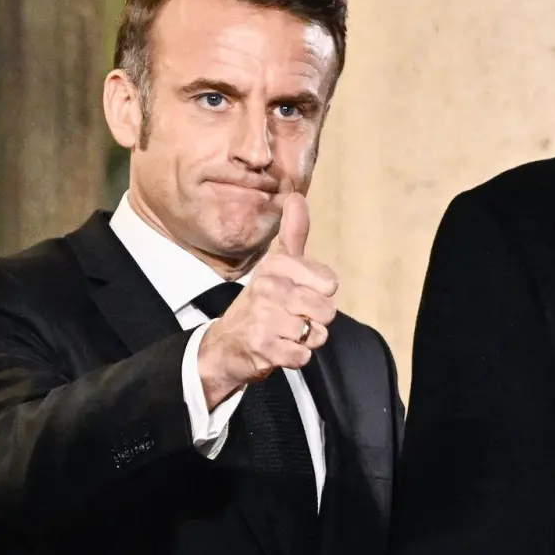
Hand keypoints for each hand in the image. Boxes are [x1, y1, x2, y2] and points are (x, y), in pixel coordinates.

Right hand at [198, 193, 338, 407]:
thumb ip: (292, 234)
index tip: (299, 293)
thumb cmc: (260, 303)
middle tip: (292, 318)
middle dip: (315, 320)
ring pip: (317, 334)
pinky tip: (278, 348)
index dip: (320, 294)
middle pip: (327, 311)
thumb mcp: (275, 266)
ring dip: (306, 340)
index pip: (329, 283)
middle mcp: (268, 289)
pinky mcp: (264, 348)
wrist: (226, 344)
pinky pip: (304, 356)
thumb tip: (297, 196)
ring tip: (285, 333)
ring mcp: (264, 319)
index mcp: (275, 267)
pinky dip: (295, 357)